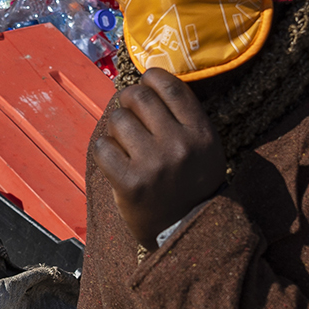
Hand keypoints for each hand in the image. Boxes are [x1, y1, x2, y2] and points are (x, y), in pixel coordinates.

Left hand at [91, 68, 225, 251]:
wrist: (185, 230)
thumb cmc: (191, 184)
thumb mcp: (205, 148)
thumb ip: (184, 117)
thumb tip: (147, 82)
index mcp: (201, 133)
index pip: (170, 87)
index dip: (151, 77)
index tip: (144, 83)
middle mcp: (179, 145)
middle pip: (139, 97)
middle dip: (127, 100)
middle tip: (127, 111)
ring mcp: (154, 164)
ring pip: (118, 120)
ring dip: (115, 127)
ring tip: (124, 142)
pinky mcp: (130, 183)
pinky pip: (103, 147)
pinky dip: (104, 150)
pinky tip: (114, 159)